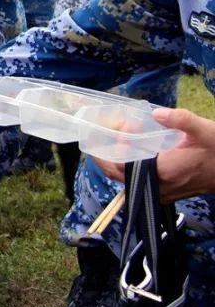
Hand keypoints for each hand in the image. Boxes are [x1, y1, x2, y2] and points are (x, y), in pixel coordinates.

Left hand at [95, 108, 214, 201]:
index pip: (124, 167)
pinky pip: (140, 185)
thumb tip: (157, 113)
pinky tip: (131, 154)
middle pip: (120, 177)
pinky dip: (129, 171)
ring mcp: (164, 193)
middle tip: (101, 138)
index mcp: (166, 171)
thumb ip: (181, 120)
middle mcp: (162, 186)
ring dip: (117, 164)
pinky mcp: (168, 193)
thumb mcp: (204, 130)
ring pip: (128, 183)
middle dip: (105, 158)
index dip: (112, 150)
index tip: (117, 130)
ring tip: (113, 143)